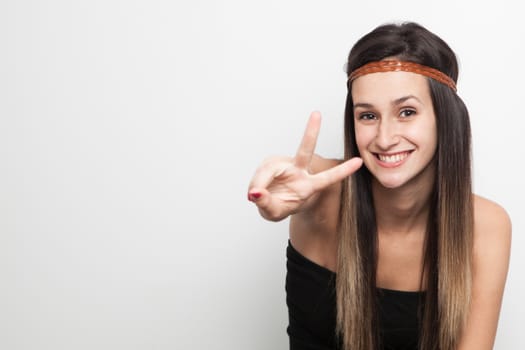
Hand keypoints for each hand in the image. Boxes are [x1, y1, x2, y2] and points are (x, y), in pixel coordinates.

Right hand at [247, 111, 362, 220]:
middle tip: (316, 114)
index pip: (327, 178)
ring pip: (270, 169)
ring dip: (260, 183)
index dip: (343, 171)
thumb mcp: (273, 213)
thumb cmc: (278, 207)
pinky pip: (260, 173)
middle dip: (311, 132)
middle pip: (305, 150)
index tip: (359, 161)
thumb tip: (255, 192)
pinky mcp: (270, 163)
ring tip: (254, 196)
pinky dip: (255, 184)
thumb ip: (266, 203)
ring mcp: (283, 165)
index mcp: (308, 186)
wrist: (268, 203)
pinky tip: (254, 192)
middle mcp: (298, 171)